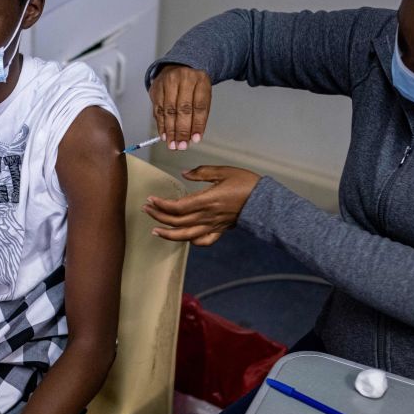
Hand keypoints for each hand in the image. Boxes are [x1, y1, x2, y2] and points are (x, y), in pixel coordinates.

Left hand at [143, 166, 260, 245]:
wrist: (265, 202)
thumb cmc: (246, 183)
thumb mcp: (223, 171)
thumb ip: (202, 172)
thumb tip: (184, 174)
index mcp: (206, 200)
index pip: (177, 207)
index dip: (161, 205)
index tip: (151, 200)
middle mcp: (207, 216)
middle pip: (177, 222)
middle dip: (159, 216)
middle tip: (147, 209)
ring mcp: (213, 226)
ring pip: (186, 236)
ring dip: (168, 234)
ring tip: (155, 231)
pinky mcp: (220, 230)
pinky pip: (203, 241)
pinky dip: (191, 242)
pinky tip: (183, 238)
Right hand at [149, 64, 211, 150]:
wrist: (180, 65)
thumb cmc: (194, 84)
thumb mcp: (203, 93)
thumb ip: (199, 113)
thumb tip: (193, 137)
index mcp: (200, 79)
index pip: (199, 105)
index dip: (197, 124)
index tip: (195, 139)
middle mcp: (183, 78)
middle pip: (182, 109)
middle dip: (181, 130)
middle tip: (181, 146)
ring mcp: (167, 82)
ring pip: (168, 110)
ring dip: (170, 130)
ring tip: (172, 144)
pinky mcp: (156, 88)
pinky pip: (158, 110)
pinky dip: (161, 125)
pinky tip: (164, 135)